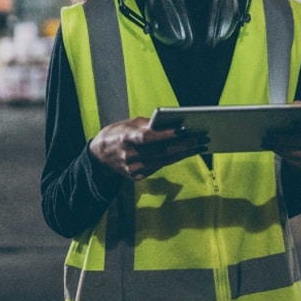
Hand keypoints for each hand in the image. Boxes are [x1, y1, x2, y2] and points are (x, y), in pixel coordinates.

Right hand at [89, 117, 208, 180]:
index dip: (166, 134)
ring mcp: (133, 168)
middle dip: (185, 144)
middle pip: (162, 151)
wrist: (98, 157)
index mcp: (125, 138)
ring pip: (164, 161)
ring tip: (200, 145)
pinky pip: (159, 167)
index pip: (149, 137)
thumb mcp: (128, 124)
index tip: (184, 129)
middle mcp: (129, 155)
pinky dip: (174, 159)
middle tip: (202, 138)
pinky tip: (187, 152)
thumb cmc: (117, 134)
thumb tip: (171, 124)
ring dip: (185, 153)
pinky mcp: (137, 176)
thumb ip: (147, 125)